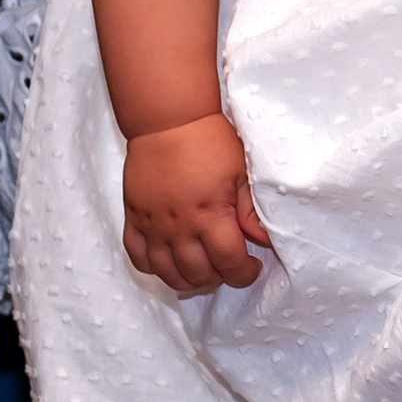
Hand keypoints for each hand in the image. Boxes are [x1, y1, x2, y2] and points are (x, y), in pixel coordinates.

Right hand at [121, 112, 271, 293]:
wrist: (169, 121)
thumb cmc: (211, 142)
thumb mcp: (241, 173)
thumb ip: (252, 212)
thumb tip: (267, 241)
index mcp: (209, 215)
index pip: (228, 262)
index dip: (243, 273)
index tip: (252, 268)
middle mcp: (178, 227)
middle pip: (197, 274)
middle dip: (219, 278)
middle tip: (229, 267)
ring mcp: (153, 226)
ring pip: (166, 273)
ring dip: (188, 280)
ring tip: (204, 271)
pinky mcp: (134, 219)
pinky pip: (138, 257)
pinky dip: (153, 268)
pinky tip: (169, 262)